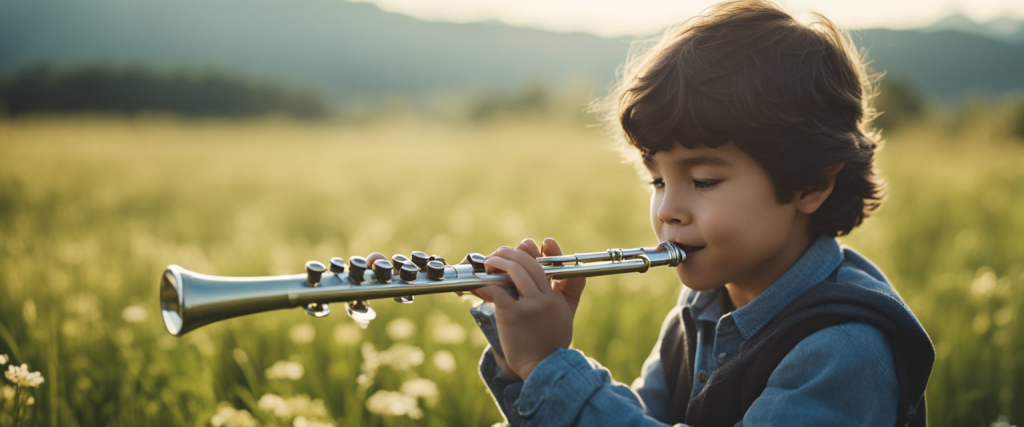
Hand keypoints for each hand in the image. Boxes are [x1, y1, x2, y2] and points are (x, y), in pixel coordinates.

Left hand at [473, 238, 586, 379]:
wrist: (542, 369)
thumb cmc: (549, 343)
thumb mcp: (564, 316)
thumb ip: (562, 293)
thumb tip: (547, 271)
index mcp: (558, 298)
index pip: (552, 264)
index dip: (545, 250)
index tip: (533, 244)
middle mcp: (546, 298)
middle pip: (530, 262)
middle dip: (512, 253)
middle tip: (499, 254)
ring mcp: (530, 306)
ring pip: (515, 270)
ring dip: (498, 260)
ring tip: (490, 262)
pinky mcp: (513, 314)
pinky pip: (497, 290)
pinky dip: (486, 283)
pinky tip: (480, 284)